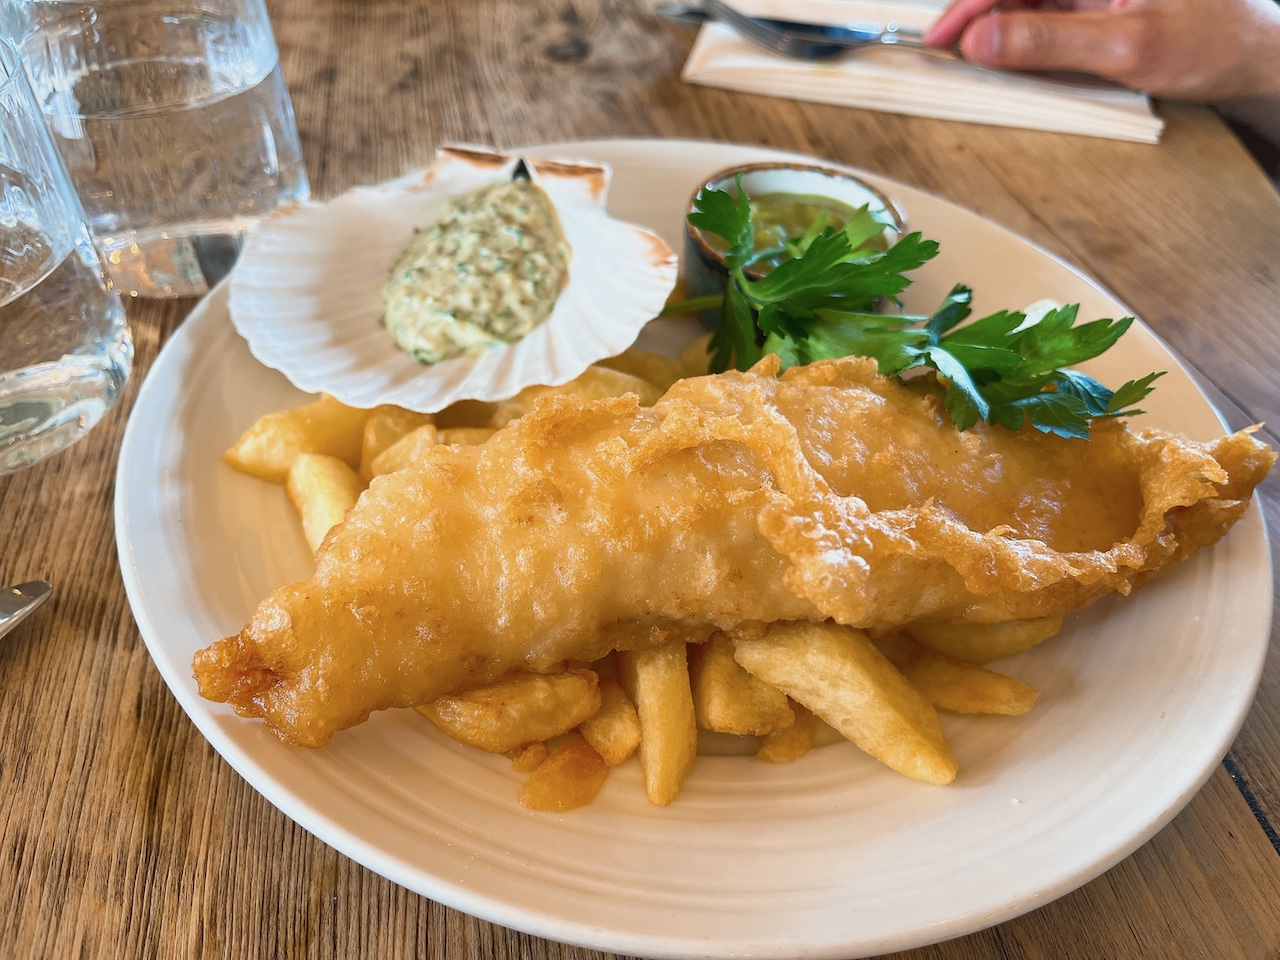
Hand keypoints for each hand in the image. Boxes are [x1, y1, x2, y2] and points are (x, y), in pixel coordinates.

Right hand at [923, 0, 1279, 101]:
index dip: (970, 4)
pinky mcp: (1097, 8)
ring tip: (970, 65)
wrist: (1255, 58)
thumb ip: (1049, 43)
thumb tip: (981, 41)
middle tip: (945, 57)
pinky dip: (1022, 44)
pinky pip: (1046, 22)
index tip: (941, 39)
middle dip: (977, 18)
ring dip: (997, 34)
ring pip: (1026, 6)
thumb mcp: (1125, 48)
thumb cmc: (1212, 41)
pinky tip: (1008, 64)